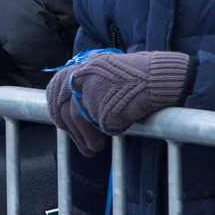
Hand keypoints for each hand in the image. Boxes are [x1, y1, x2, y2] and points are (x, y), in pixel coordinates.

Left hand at [45, 51, 190, 154]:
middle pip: (66, 108)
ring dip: (86, 139)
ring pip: (79, 120)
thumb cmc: (139, 79)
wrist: (158, 78)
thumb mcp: (108, 75)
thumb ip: (90, 88)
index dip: (57, 109)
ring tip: (97, 148)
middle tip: (83, 145)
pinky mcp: (104, 108)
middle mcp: (84, 77)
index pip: (58, 88)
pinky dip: (110, 131)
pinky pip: (103, 126)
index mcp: (85, 67)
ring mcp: (92, 92)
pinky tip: (120, 128)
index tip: (61, 124)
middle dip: (72, 131)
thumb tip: (75, 112)